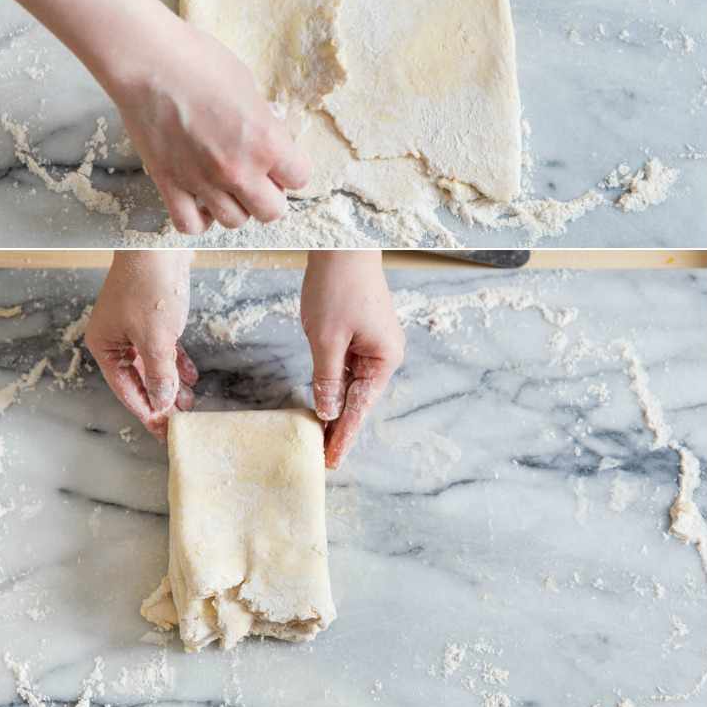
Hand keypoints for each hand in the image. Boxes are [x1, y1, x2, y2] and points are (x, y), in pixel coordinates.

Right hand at [86, 251, 198, 437]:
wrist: (158, 244)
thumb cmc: (148, 286)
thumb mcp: (155, 339)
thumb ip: (159, 375)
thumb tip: (161, 403)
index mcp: (105, 345)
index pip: (125, 388)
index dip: (146, 412)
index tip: (163, 432)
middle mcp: (115, 337)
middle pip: (138, 379)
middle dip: (160, 400)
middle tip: (179, 424)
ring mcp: (133, 326)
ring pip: (152, 364)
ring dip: (170, 384)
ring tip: (190, 405)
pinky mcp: (152, 315)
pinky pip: (162, 348)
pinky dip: (175, 362)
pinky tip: (190, 376)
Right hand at [106, 21, 310, 232]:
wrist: (148, 62)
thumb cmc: (198, 62)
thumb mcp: (248, 87)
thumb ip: (263, 123)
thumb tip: (267, 139)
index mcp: (266, 141)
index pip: (300, 178)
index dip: (292, 169)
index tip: (280, 161)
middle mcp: (238, 169)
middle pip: (271, 211)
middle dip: (269, 195)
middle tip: (258, 178)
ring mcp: (202, 181)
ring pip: (234, 221)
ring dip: (236, 207)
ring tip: (227, 187)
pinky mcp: (169, 184)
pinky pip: (190, 224)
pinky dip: (199, 219)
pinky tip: (200, 201)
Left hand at [300, 251, 403, 466]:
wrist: (343, 246)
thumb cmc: (337, 287)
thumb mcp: (326, 338)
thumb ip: (327, 378)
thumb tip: (327, 411)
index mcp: (384, 358)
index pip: (360, 407)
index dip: (344, 435)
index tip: (331, 460)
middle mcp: (385, 354)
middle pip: (359, 398)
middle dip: (341, 425)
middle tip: (323, 456)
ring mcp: (374, 343)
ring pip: (352, 383)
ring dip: (337, 406)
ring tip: (321, 437)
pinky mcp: (361, 333)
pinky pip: (347, 366)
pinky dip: (335, 383)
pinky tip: (323, 401)